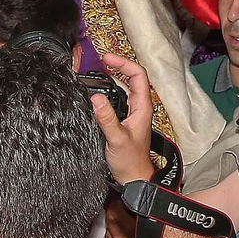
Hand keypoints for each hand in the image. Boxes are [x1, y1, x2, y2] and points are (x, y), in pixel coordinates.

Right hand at [90, 53, 154, 184]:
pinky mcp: (126, 118)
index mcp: (142, 108)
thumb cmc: (130, 162)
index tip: (107, 59)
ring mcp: (134, 112)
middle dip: (119, 64)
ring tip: (101, 67)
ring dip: (116, 74)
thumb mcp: (116, 138)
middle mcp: (140, 107)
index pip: (138, 75)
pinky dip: (112, 87)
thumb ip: (107, 118)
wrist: (134, 178)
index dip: (123, 63)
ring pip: (128, 86)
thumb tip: (96, 97)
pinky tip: (101, 88)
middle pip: (134, 77)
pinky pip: (121, 96)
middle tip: (102, 59)